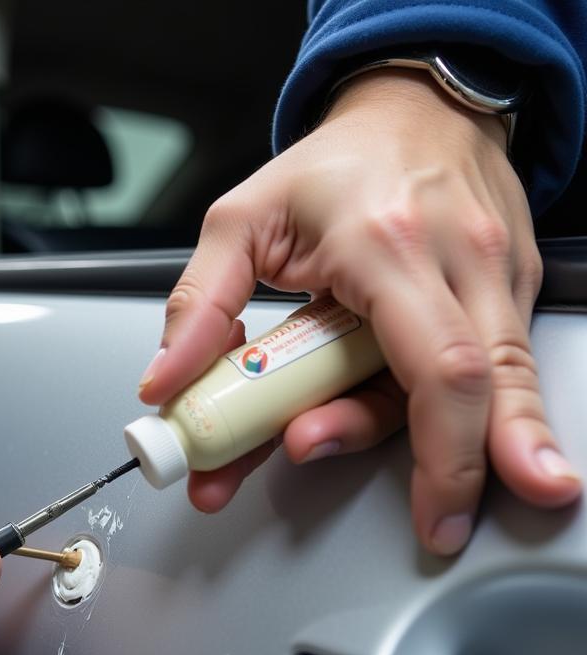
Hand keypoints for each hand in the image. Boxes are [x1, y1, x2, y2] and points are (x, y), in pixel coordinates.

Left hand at [139, 69, 581, 554]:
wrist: (414, 108)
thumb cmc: (335, 163)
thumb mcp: (241, 219)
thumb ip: (198, 303)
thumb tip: (166, 385)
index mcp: (388, 244)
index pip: (435, 366)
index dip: (438, 452)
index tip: (425, 510)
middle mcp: (458, 262)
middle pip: (482, 390)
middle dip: (464, 471)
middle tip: (439, 526)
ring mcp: (495, 277)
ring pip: (496, 387)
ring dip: (456, 452)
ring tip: (428, 500)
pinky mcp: (508, 292)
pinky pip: (485, 368)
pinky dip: (456, 416)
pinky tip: (434, 442)